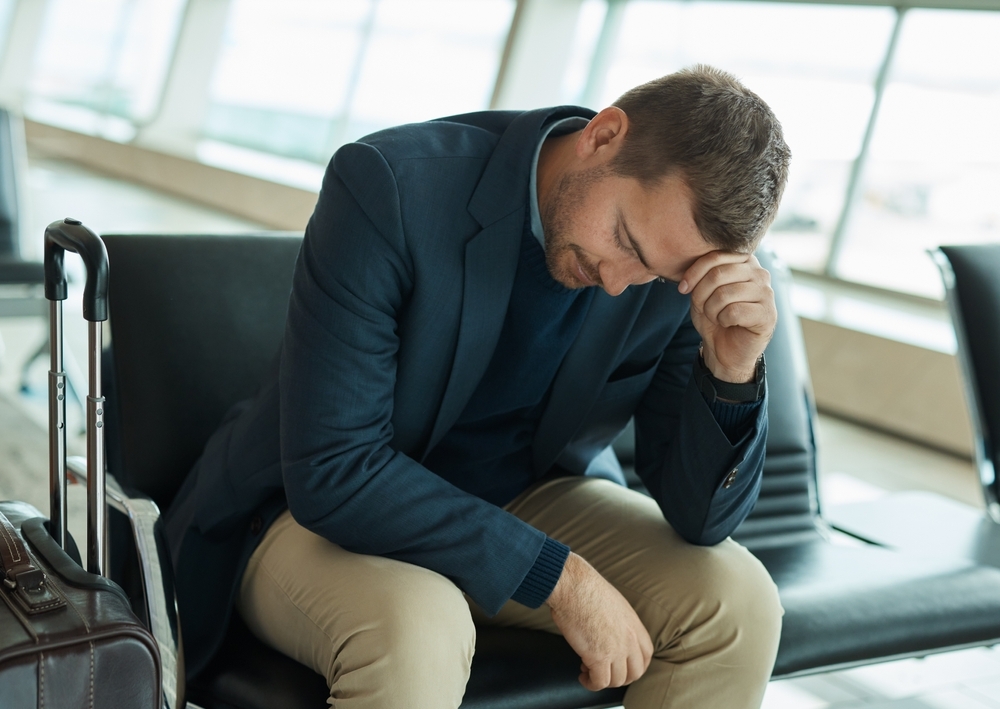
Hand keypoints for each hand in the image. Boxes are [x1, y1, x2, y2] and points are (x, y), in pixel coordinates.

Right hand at [546, 552, 652, 690]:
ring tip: (588, 671)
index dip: (636, 665)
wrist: (573, 586)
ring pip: (618, 680)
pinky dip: (591, 683)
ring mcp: (616, 650)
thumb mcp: (614, 604)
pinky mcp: (598, 657)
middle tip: (606, 673)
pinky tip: (583, 676)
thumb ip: (619, 622)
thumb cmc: (585, 589)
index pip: (646, 655)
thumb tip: (610, 631)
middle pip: (635, 672)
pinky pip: (600, 682)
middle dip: (621, 677)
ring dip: (603, 680)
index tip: (624, 667)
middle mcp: (629, 639)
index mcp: (634, 625)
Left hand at [678, 252, 775, 382]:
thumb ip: (701, 276)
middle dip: (701, 294)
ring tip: (715, 316)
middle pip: (718, 274)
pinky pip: (734, 312)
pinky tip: (728, 323)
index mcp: (745, 260)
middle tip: (702, 307)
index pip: (715, 256)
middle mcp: (760, 273)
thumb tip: (688, 278)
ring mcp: (766, 293)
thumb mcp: (702, 292)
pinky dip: (723, 320)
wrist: (726, 348)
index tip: (683, 288)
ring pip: (725, 294)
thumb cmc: (715, 315)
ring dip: (711, 309)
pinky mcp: (767, 314)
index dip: (694, 273)